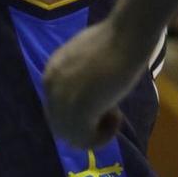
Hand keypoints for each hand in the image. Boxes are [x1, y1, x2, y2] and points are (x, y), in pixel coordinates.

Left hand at [42, 20, 151, 149]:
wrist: (126, 36)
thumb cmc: (117, 41)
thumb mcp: (90, 58)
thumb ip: (83, 76)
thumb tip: (90, 94)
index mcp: (52, 72)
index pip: (56, 107)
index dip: (82, 112)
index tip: (104, 104)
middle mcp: (51, 86)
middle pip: (59, 124)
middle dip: (85, 126)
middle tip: (111, 113)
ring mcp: (62, 99)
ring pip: (70, 136)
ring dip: (94, 133)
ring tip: (115, 114)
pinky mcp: (78, 109)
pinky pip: (84, 141)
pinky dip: (103, 137)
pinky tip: (117, 116)